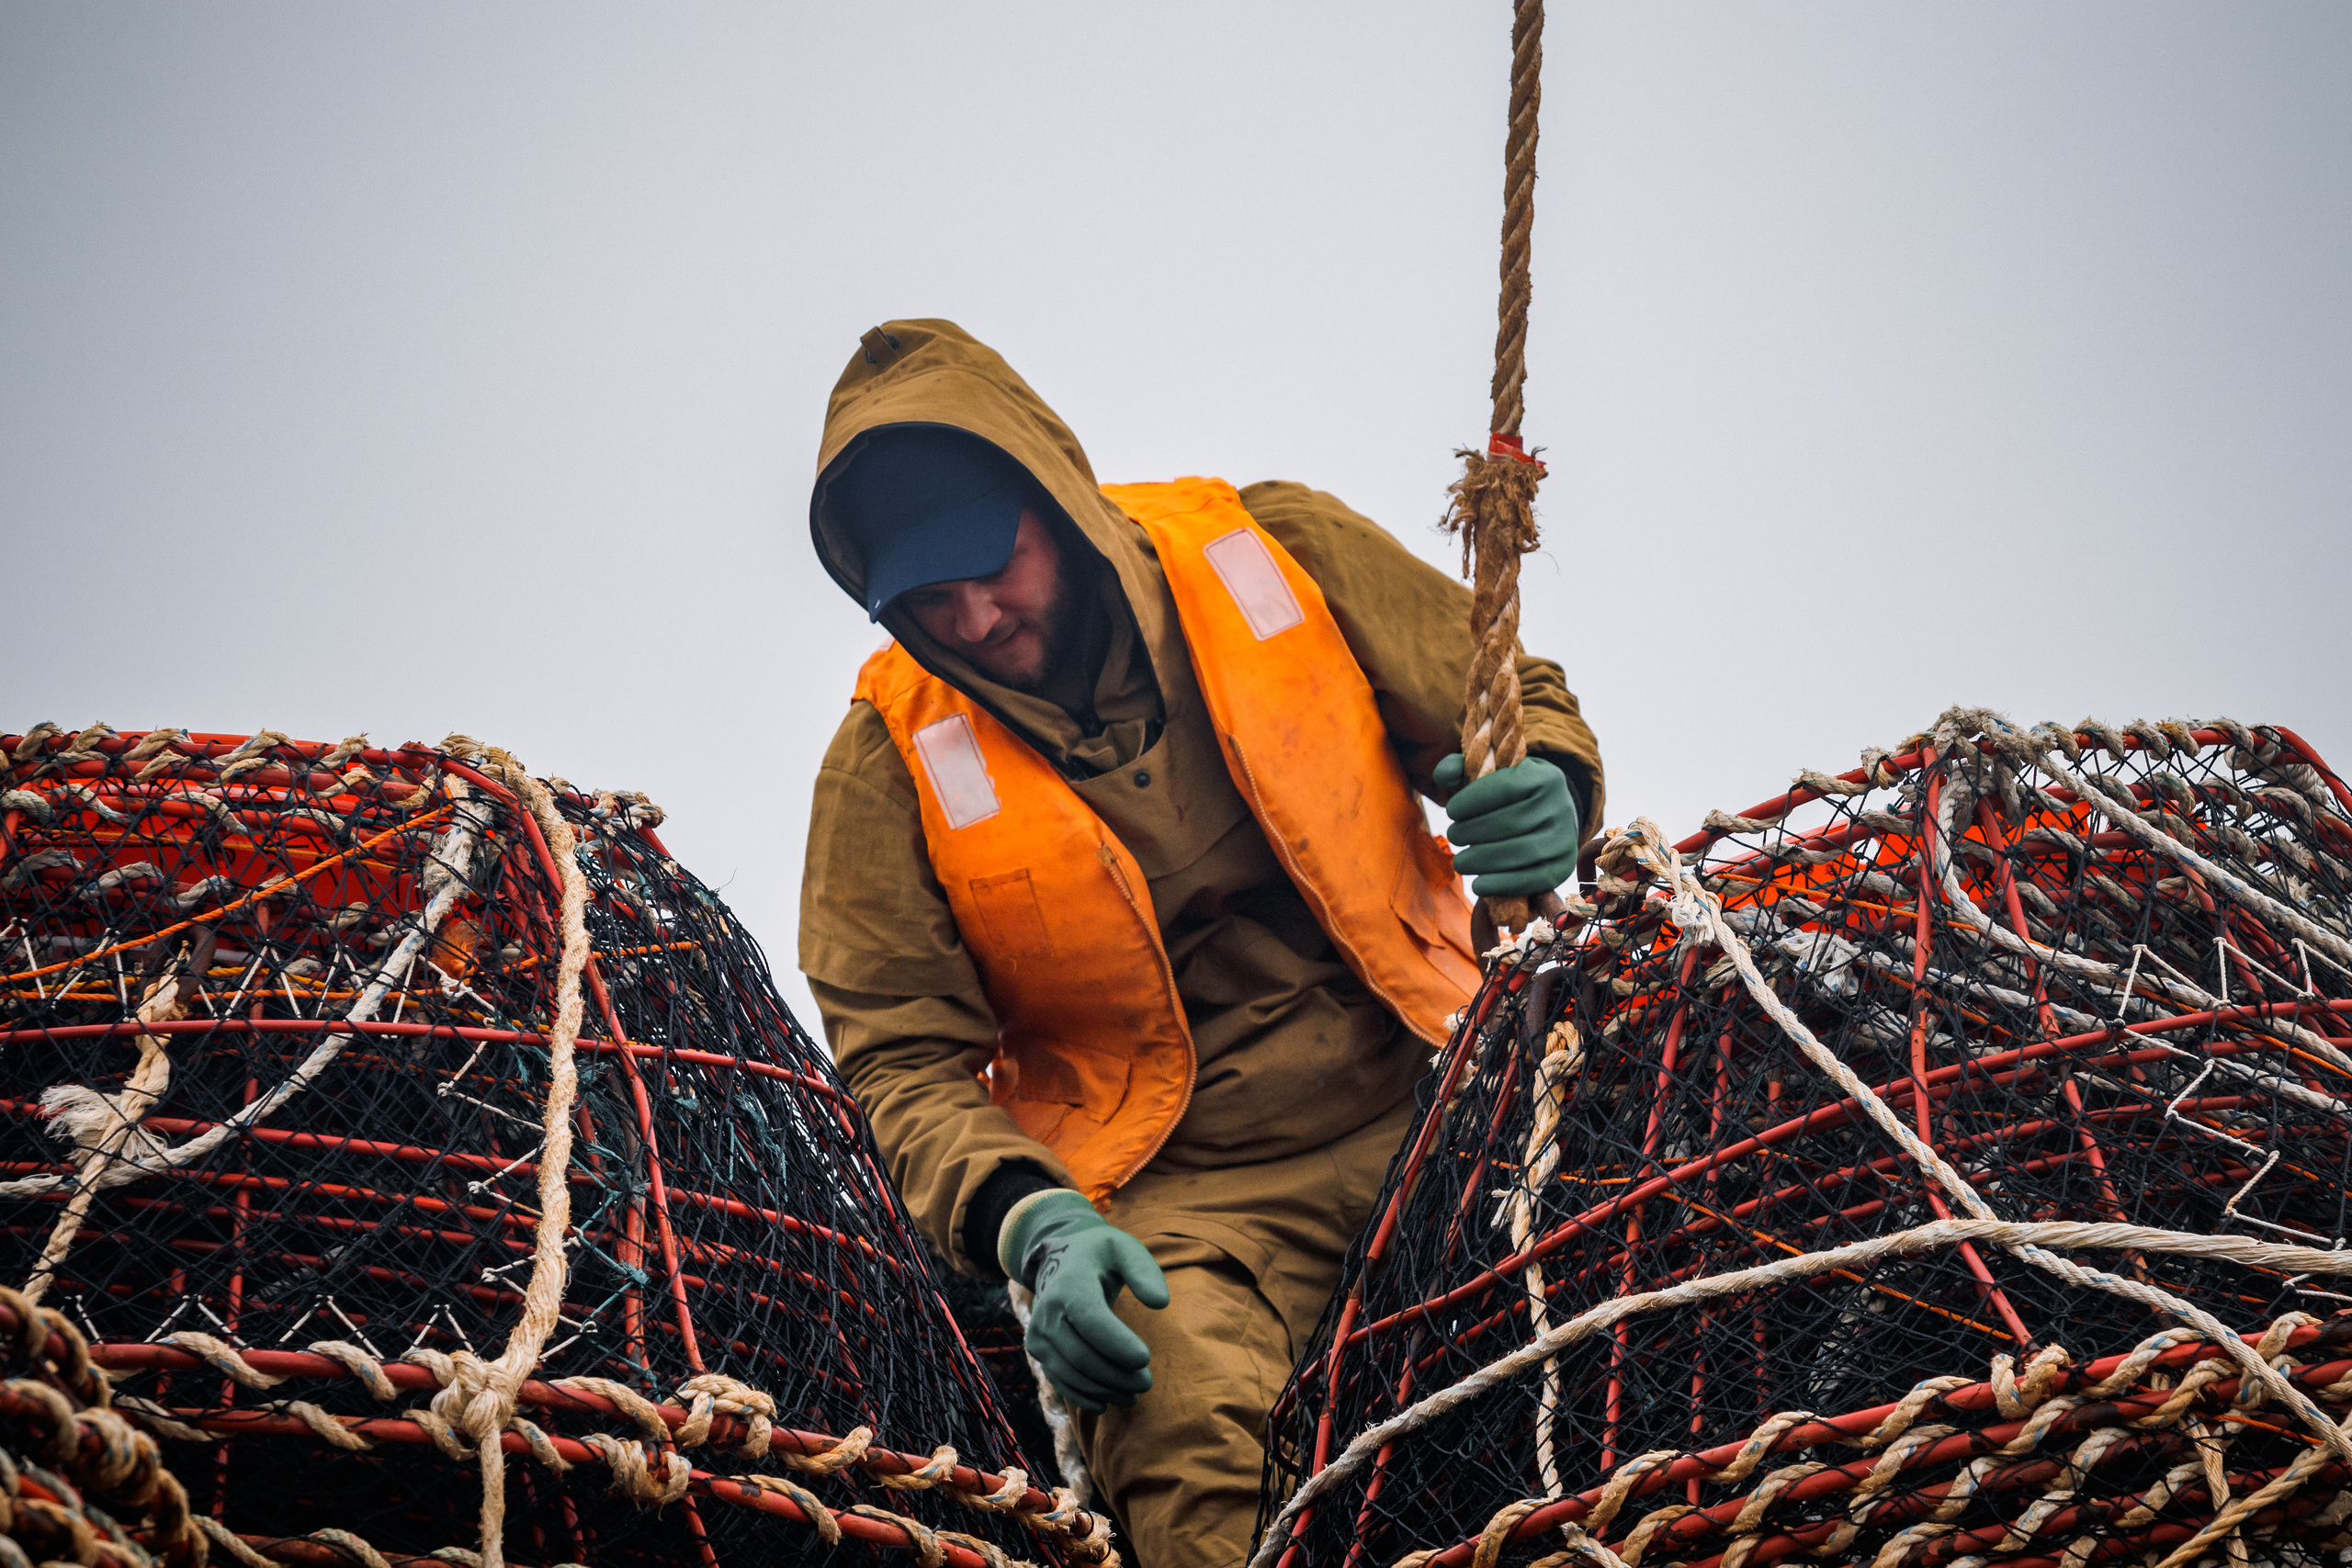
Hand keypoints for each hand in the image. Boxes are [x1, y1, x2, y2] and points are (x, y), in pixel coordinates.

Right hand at [1001, 1190, 1168, 1413]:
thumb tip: (1160, 1302)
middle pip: (1082, 1356)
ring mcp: (1038, 1334)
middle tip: (1147, 1382)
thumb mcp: (1124, 1249)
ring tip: (1134, 1394)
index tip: (1146, 1358)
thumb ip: (1143, 1271)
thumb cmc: (1100, 1256)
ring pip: (1071, 1374)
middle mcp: (1047, 1312)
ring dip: (1104, 1390)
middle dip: (1117, 1375)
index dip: (1117, 1344)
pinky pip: (1059, 1381)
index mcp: (1069, 1284)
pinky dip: (1083, 1397)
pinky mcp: (1038, 1351)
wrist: (1060, 1259)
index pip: (1091, 1321)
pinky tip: (1107, 1402)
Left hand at [1436, 753, 1580, 898]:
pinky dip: (1502, 885)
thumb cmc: (1513, 794)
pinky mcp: (1563, 867)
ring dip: (1483, 861)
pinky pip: (1533, 879)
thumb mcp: (1493, 773)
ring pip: (1521, 852)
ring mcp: (1565, 838)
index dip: (1473, 800)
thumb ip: (1463, 768)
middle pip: (1511, 822)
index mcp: (1544, 777)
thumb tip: (1441, 774)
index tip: (1451, 811)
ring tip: (1460, 862)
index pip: (1506, 788)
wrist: (1552, 815)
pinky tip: (1478, 884)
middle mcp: (1561, 806)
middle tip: (1453, 836)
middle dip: (1474, 832)